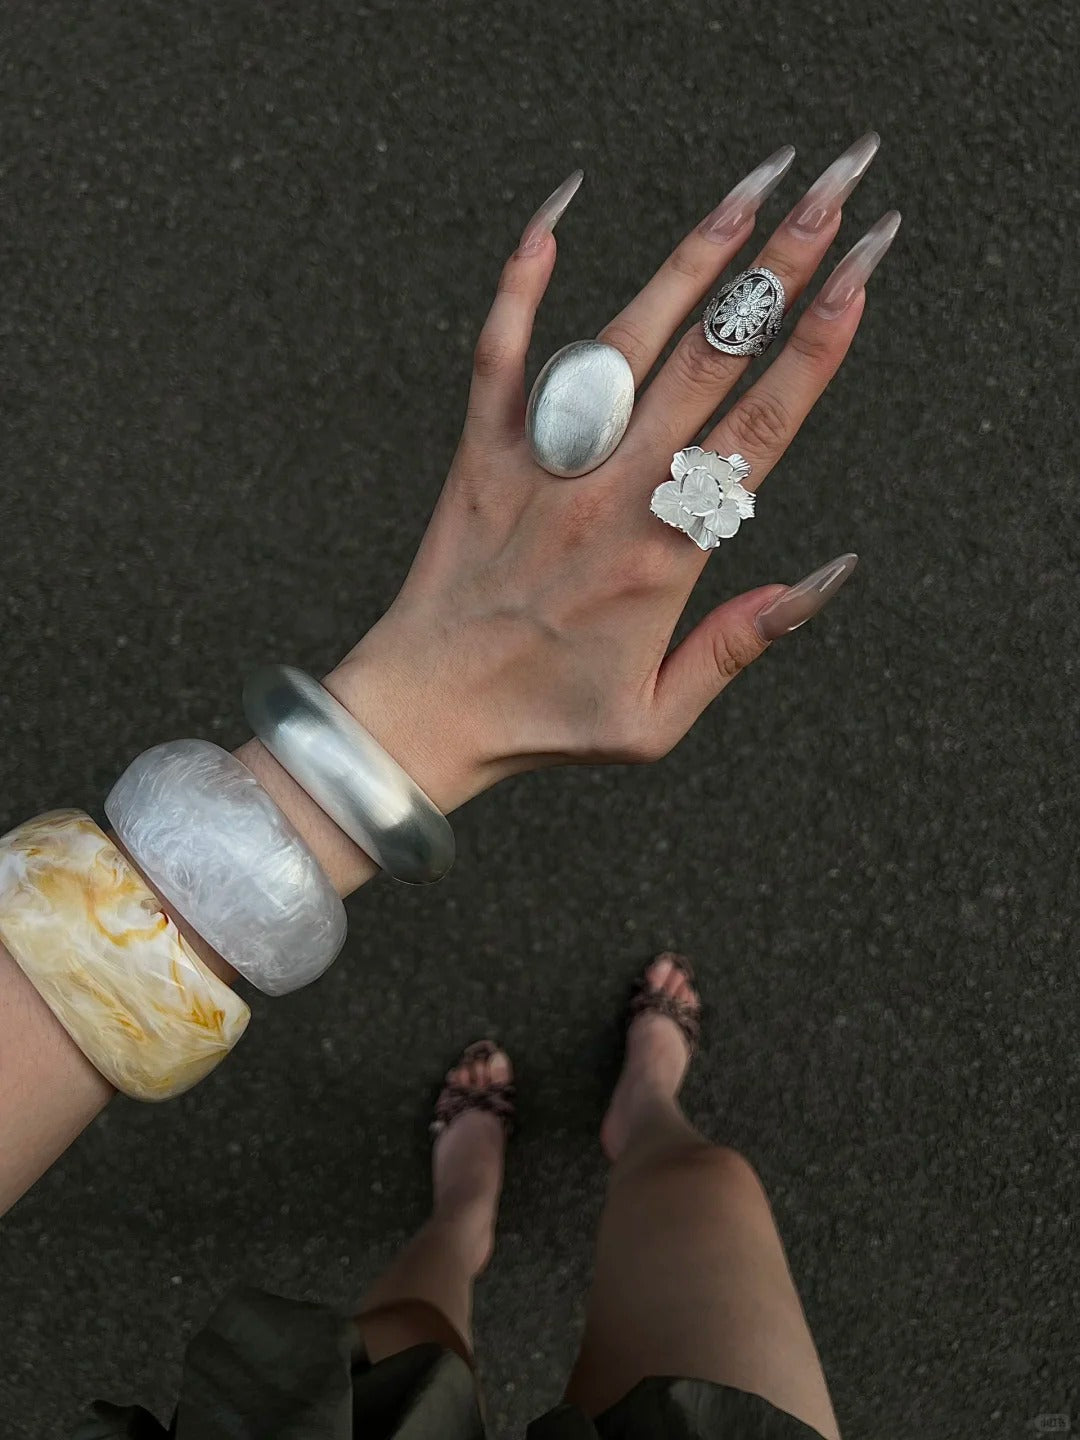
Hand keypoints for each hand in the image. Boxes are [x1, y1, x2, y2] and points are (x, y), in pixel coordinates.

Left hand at [327, 139, 897, 813]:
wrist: (423, 717)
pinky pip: (498, 355)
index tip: (863, 274)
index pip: (758, 432)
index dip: (817, 347)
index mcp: (661, 555)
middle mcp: (607, 494)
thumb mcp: (657, 720)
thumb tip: (828, 575)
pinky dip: (520, 285)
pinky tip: (554, 217)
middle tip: (835, 190)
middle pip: (709, 365)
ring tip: (748, 188)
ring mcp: (540, 465)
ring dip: (689, 260)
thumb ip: (739, 644)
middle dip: (781, 271)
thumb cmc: (543, 724)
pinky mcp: (479, 454)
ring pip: (623, 341)